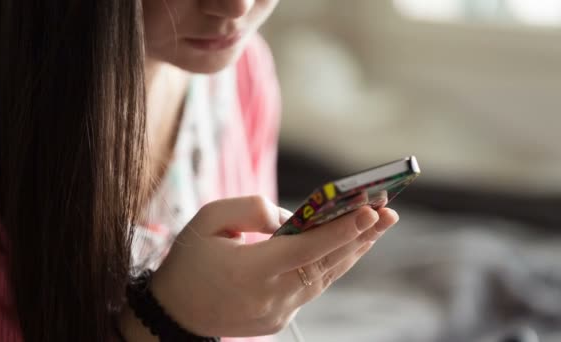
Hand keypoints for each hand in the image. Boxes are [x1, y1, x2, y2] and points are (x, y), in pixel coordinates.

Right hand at [150, 195, 397, 336]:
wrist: (176, 313)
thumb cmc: (190, 261)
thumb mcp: (207, 220)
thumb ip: (249, 209)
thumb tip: (290, 216)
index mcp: (249, 270)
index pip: (305, 249)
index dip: (339, 230)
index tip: (370, 211)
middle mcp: (270, 296)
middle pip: (326, 263)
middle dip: (360, 235)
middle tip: (388, 210)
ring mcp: (279, 312)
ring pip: (326, 277)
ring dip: (353, 250)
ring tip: (379, 226)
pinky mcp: (281, 318)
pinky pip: (314, 287)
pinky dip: (333, 265)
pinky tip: (349, 247)